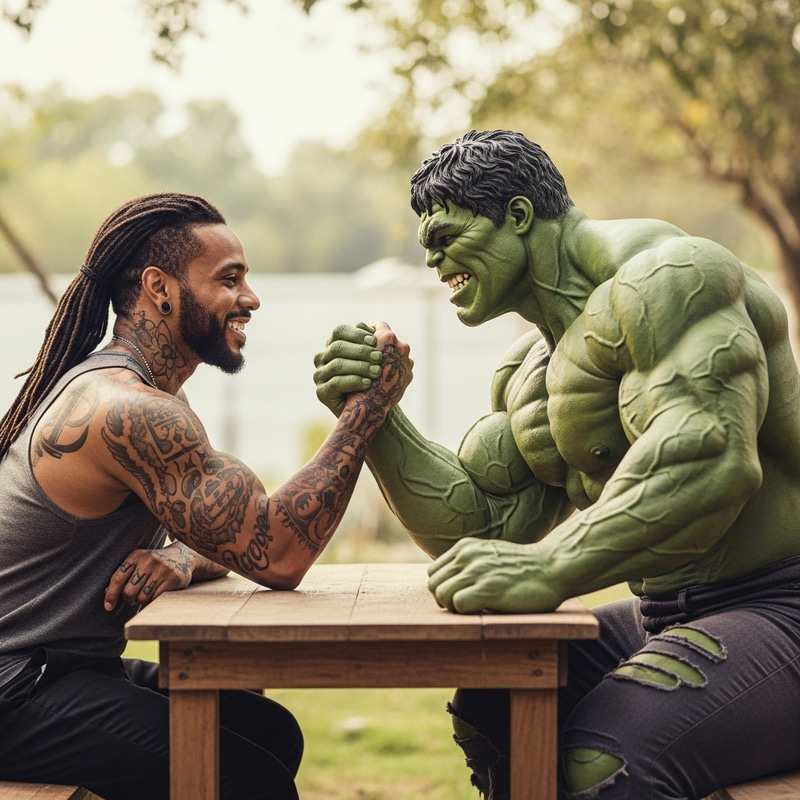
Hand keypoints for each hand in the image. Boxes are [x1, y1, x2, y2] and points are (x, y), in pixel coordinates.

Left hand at [104, 543, 193, 610]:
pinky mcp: (172, 579)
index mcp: (136, 556)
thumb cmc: (155, 563)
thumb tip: (106, 594)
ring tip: (146, 595)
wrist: (183, 556)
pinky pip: (155, 598)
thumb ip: (124, 575)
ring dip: (142, 601)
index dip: (111, 595)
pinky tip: (156, 594)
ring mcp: (161, 570)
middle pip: (129, 591)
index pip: (117, 578)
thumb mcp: (139, 562)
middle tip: (132, 599)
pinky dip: (152, 600)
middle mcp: (148, 561)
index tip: (108, 607)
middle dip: (129, 599)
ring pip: (141, 597)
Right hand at [314, 321, 411, 416]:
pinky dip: (353, 381)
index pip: (340, 331)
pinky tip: (367, 383)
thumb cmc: (375, 380)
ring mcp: (320, 375)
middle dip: (360, 351)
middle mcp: (323, 358)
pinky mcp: (322, 392)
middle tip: (379, 357)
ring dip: (359, 366)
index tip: (374, 341)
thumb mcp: (379, 359)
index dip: (356, 334)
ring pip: (337, 364)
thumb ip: (377, 342)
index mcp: (334, 344)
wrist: (372, 408)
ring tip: (377, 372)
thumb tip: (378, 325)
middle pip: (338, 347)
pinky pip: (335, 383)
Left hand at [427, 538, 562, 613]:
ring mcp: (476, 571)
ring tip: (475, 608)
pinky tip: (483, 610)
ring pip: (440, 594)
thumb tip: (449, 582)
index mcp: (465, 547)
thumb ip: (469, 562)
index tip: (461, 595)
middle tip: (467, 606)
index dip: (444, 588)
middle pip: (433, 584)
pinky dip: (465, 613)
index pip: (433, 572)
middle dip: (446, 600)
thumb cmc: (523, 568)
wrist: (553, 567)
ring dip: (453, 607)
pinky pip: (457, 604)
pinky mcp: (487, 589)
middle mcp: (466, 556)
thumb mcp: (489, 554)